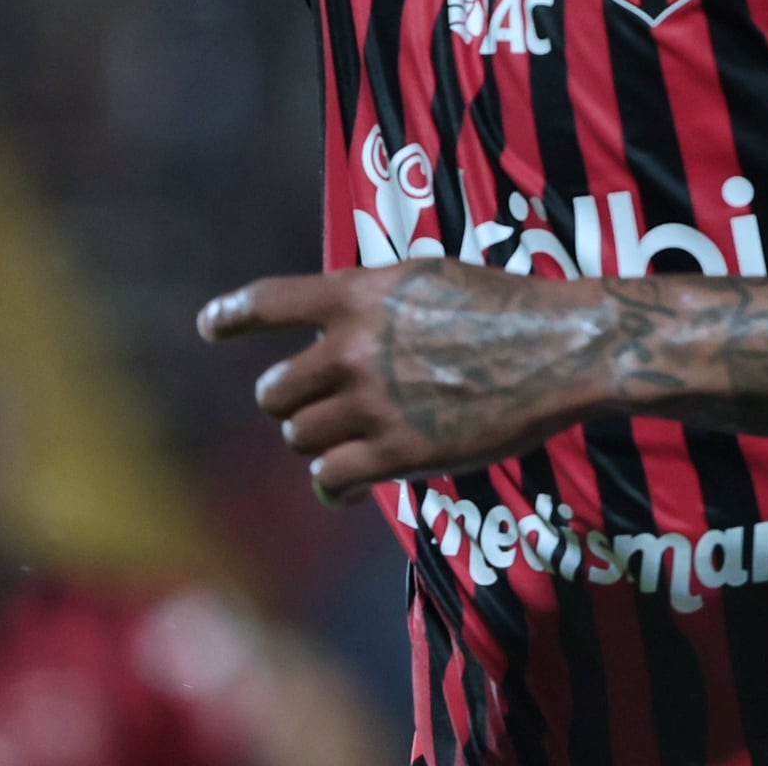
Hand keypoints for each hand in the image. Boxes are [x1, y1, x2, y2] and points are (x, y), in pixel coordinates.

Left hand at [197, 261, 612, 501]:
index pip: (271, 302)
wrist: (559, 348)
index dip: (232, 317)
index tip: (208, 327)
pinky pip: (330, 479)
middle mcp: (353, 347)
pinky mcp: (399, 453)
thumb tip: (333, 334)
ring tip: (344, 444)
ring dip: (316, 444)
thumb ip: (372, 303)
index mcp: (357, 293)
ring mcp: (372, 402)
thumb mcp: (424, 280)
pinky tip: (346, 487)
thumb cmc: (501, 309)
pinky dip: (332, 486)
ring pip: (300, 439)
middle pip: (275, 393)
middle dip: (292, 405)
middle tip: (319, 410)